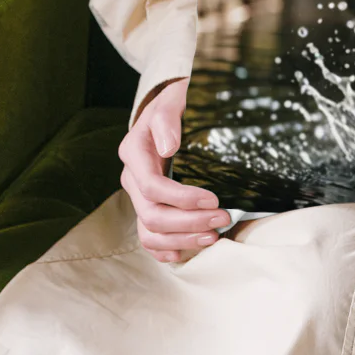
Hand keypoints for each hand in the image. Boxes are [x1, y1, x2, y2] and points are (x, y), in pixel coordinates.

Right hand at [118, 77, 229, 262]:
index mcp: (134, 152)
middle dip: (188, 223)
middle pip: (152, 215)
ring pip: (149, 232)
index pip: (152, 187)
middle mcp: (132, 178)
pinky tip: (184, 253)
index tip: (214, 199)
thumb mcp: (171, 100)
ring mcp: (138, 195)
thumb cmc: (173, 102)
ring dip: (181, 241)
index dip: (183, 199)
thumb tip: (168, 147)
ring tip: (212, 237)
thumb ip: (167, 120)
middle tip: (223, 218)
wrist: (167, 108)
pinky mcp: (148, 205)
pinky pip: (149, 237)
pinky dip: (165, 250)